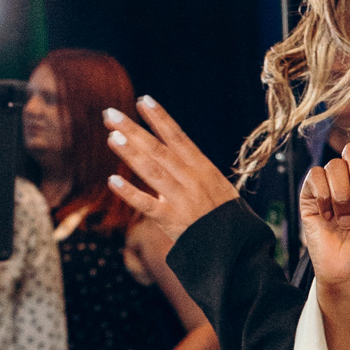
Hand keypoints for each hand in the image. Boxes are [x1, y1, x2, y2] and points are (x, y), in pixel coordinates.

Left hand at [103, 98, 241, 245]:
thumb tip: (163, 162)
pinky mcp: (172, 221)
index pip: (178, 137)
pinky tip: (112, 181)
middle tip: (111, 114)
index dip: (160, 118)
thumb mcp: (216, 188)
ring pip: (152, 171)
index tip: (143, 100)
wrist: (238, 248)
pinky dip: (129, 193)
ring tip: (111, 137)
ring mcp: (182, 199)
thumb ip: (189, 174)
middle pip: (159, 150)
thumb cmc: (226, 217)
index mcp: (203, 168)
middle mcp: (192, 180)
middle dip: (134, 130)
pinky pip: (147, 205)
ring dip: (130, 153)